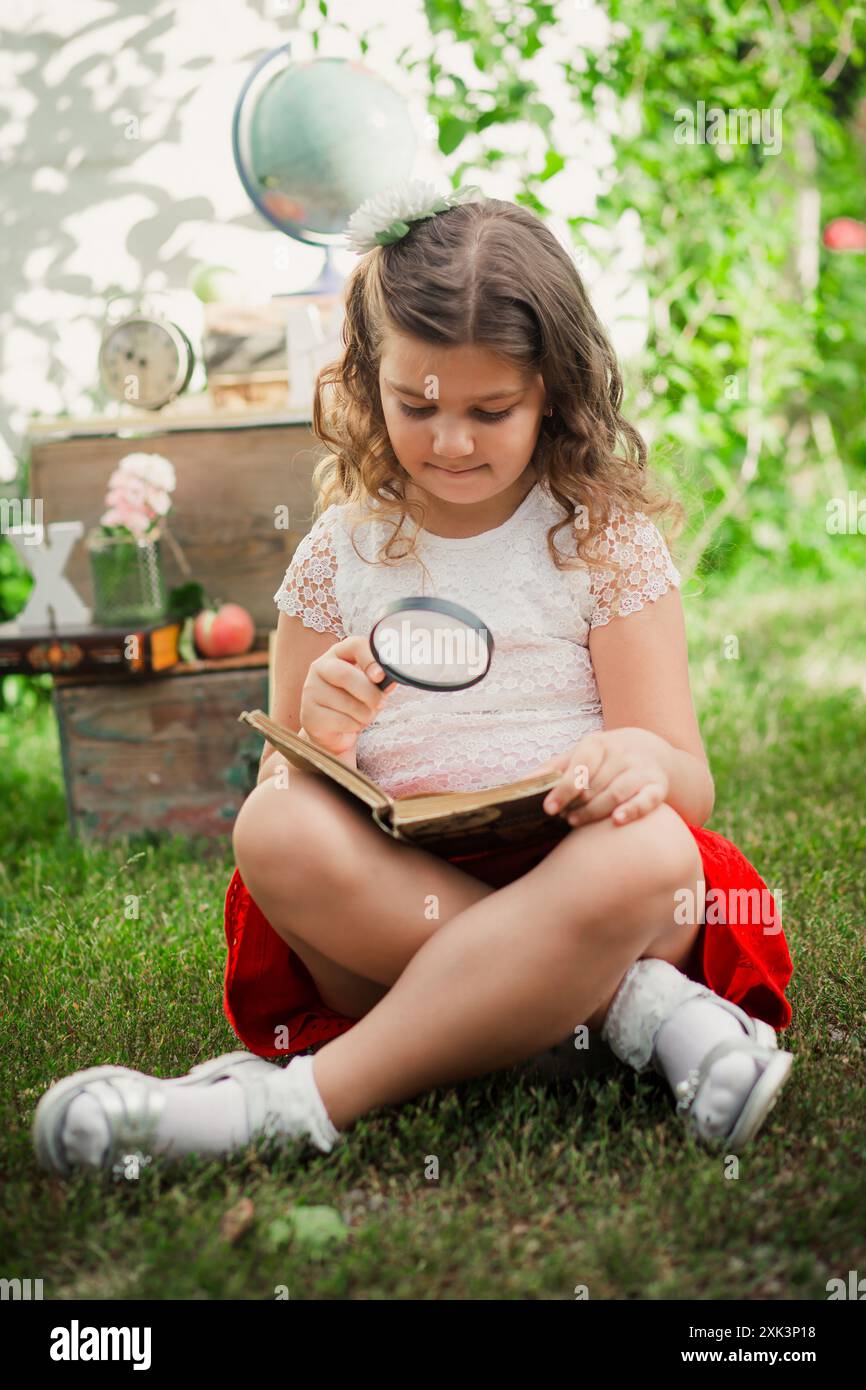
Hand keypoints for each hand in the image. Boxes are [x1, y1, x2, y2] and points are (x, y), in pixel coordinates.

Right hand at [300, 634, 397, 757]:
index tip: (381, 676)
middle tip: (380, 704)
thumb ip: (380, 682)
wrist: (332, 729)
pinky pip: (341, 721)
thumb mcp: (370, 687)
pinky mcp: (309, 714)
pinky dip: (354, 726)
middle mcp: (321, 667)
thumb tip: (391, 681)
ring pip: (347, 703)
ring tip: (363, 716)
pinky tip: (349, 725)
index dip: (370, 659)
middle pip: (345, 675)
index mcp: (339, 653)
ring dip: (365, 715)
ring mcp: (311, 690)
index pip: (355, 645)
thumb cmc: (354, 702)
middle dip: (369, 693)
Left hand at [527, 728, 669, 827]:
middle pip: (595, 785)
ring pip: (616, 793)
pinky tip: (617, 821)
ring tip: (575, 822)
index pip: (579, 766)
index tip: (548, 808)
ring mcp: (642, 769)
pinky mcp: (658, 786)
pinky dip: (632, 810)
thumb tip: (521, 783)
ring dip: (594, 811)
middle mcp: (622, 754)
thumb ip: (553, 768)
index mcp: (598, 743)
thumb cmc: (604, 757)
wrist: (649, 748)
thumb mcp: (579, 754)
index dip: (563, 788)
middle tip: (563, 818)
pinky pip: (647, 800)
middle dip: (576, 804)